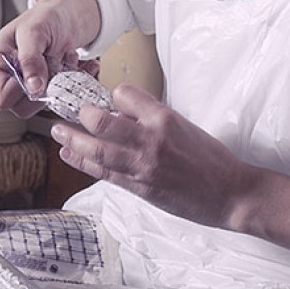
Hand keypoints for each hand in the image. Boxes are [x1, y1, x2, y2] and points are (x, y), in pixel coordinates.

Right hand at [0, 0, 102, 117]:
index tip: (39, 71)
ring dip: (59, 86)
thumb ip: (30, 58)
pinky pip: (55, 100)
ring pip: (40, 105)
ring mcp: (23, 85)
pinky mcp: (40, 89)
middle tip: (54, 65)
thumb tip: (33, 87)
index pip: (2, 97)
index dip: (23, 90)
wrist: (65, 15)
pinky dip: (71, 85)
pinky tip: (74, 65)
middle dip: (44, 88)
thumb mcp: (34, 31)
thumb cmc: (45, 17)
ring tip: (63, 61)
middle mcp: (4, 77)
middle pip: (21, 107)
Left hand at [53, 84, 258, 229]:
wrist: (231, 194)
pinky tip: (69, 155)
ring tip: (58, 132)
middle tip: (72, 111)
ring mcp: (143, 165)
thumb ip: (153, 119)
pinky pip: (104, 172)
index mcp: (165, 119)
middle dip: (82, 115)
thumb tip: (123, 113)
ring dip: (72, 140)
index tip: (108, 99)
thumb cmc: (211, 160)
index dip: (113, 95)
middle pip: (102, 122)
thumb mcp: (185, 126)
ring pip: (97, 150)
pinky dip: (83, 162)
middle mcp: (151, 140)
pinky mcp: (140, 187)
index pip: (125, 95)